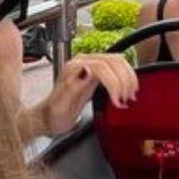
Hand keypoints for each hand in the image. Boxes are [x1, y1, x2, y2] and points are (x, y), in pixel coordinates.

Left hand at [24, 53, 138, 138]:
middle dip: (124, 81)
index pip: (101, 66)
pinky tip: (127, 90)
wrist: (49, 118)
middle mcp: (82, 62)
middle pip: (113, 60)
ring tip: (129, 95)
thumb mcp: (61, 105)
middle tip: (126, 99)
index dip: (113, 82)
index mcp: (73, 68)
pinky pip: (117, 67)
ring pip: (118, 61)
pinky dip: (127, 78)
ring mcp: (91, 65)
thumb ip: (73, 86)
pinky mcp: (97, 72)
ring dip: (128, 78)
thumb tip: (89, 71)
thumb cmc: (54, 114)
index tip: (117, 100)